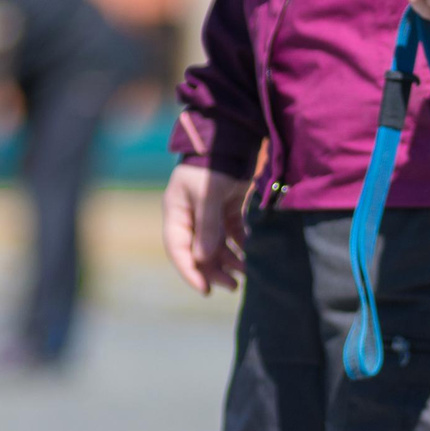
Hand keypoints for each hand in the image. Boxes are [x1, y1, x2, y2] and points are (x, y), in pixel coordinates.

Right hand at [162, 161, 249, 294]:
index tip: (205, 290)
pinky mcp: (228, 210)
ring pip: (218, 246)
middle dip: (215, 271)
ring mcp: (210, 214)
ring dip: (230, 261)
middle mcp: (190, 216)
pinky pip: (233, 235)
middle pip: (199, 252)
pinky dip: (241, 246)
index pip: (178, 249)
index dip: (190, 272)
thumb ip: (207, 227)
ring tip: (247, 272)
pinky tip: (253, 255)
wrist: (231, 140)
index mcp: (177, 213)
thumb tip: (203, 259)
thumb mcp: (207, 195)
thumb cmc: (213, 165)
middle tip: (233, 286)